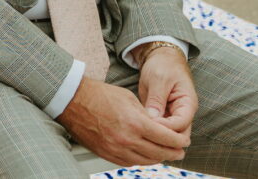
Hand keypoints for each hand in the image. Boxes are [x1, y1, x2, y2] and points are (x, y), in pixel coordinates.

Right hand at [57, 77, 190, 166]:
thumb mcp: (128, 98)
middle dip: (174, 152)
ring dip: (158, 158)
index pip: (167, 138)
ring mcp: (116, 150)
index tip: (184, 140)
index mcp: (135, 123)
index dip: (180, 141)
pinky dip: (141, 159)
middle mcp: (127, 140)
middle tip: (180, 150)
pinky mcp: (107, 154)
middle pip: (160, 153)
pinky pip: (131, 163)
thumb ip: (146, 115)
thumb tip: (158, 127)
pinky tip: (145, 154)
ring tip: (164, 153)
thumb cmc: (98, 94)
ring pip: (147, 161)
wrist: (72, 100)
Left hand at [136, 46, 197, 134]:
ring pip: (168, 133)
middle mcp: (183, 113)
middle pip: (177, 134)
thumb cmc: (163, 65)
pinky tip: (137, 125)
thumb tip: (152, 120)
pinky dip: (150, 128)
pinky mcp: (161, 115)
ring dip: (156, 134)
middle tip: (143, 131)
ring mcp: (172, 115)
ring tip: (139, 129)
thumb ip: (157, 99)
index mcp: (188, 104)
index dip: (167, 128)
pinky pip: (158, 127)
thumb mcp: (159, 79)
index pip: (181, 124)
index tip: (150, 124)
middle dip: (163, 136)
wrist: (160, 57)